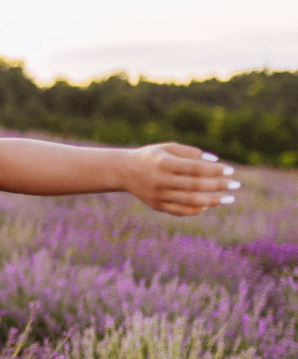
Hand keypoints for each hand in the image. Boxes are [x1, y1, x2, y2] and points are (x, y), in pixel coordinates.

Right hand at [123, 143, 238, 215]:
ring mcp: (158, 194)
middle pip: (194, 185)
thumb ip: (191, 152)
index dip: (214, 170)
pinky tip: (209, 205)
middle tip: (235, 185)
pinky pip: (180, 210)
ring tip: (228, 199)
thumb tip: (215, 161)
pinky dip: (196, 209)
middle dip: (217, 185)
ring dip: (212, 200)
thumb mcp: (168, 148)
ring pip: (189, 200)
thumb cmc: (151, 156)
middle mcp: (161, 180)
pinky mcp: (156, 205)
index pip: (194, 168)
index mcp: (165, 163)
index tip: (230, 170)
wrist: (123, 171)